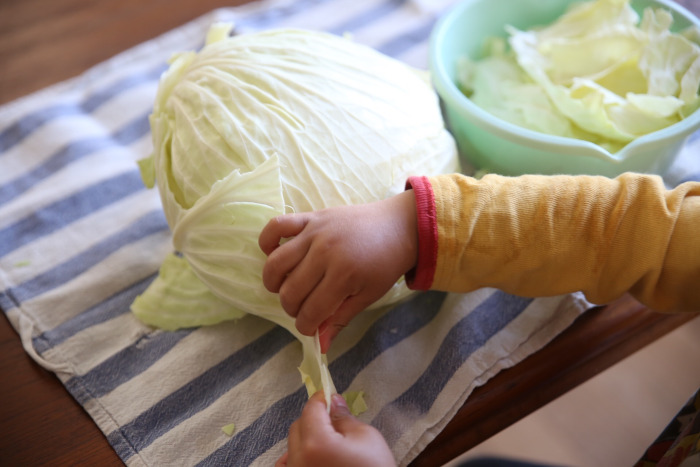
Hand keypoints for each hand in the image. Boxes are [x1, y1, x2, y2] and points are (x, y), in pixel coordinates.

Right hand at [259, 190, 416, 351]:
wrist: (398, 226)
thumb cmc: (385, 264)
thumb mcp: (368, 295)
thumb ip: (340, 318)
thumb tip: (319, 345)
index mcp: (343, 276)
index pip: (310, 311)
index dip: (306, 326)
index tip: (310, 327)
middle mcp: (324, 253)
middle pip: (291, 291)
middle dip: (292, 309)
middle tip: (303, 308)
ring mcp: (314, 232)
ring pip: (276, 264)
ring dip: (274, 282)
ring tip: (285, 287)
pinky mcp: (310, 217)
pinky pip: (276, 226)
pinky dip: (267, 241)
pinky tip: (272, 254)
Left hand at [275, 391, 394, 466]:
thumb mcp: (367, 438)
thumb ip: (345, 418)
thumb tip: (334, 402)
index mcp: (315, 442)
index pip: (311, 409)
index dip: (322, 399)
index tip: (331, 397)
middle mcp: (298, 460)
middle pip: (298, 426)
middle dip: (314, 418)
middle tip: (334, 420)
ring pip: (292, 447)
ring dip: (306, 438)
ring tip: (328, 443)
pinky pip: (287, 466)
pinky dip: (295, 458)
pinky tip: (312, 459)